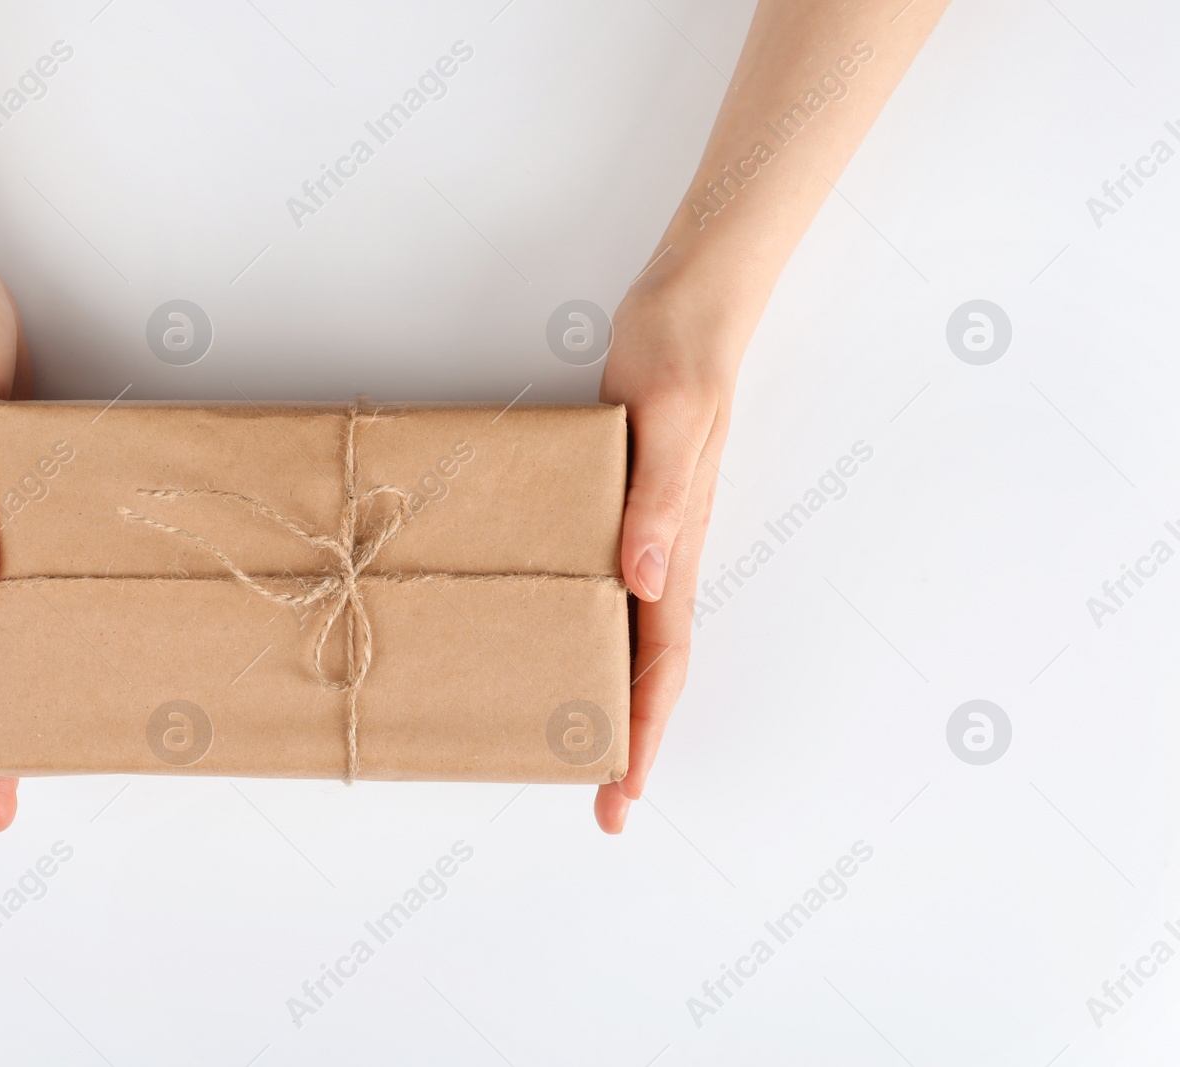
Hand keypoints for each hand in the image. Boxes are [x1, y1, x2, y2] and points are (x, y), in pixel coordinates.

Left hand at [594, 279, 743, 833]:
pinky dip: (597, 632)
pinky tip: (564, 640)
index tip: (623, 792)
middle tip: (601, 800)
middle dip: (630, 737)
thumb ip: (659, 499)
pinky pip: (613, 588)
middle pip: (651, 665)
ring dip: (613, 694)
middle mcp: (666, 549)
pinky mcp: (626, 503)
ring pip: (634, 634)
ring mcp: (648, 529)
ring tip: (578, 745)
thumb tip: (648, 582)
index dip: (646, 731)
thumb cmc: (678, 351)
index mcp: (678, 542)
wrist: (688, 301)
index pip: (664, 659)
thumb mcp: (667, 417)